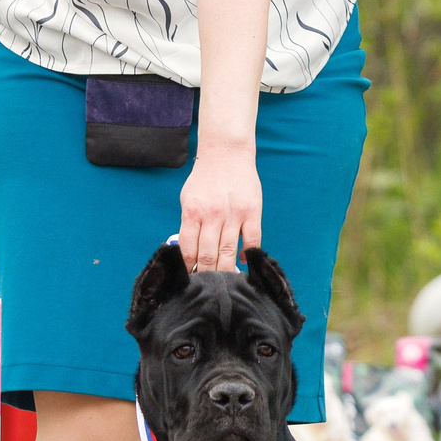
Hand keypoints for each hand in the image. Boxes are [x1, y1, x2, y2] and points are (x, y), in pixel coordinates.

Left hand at [178, 140, 259, 272]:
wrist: (226, 153)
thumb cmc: (205, 178)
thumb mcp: (188, 199)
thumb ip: (189, 224)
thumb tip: (189, 252)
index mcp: (192, 213)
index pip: (188, 249)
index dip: (188, 268)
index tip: (190, 280)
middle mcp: (212, 216)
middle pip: (208, 255)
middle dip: (206, 275)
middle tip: (207, 288)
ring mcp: (233, 215)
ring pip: (229, 252)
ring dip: (225, 270)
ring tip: (224, 283)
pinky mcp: (252, 212)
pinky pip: (252, 240)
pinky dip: (248, 255)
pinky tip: (243, 262)